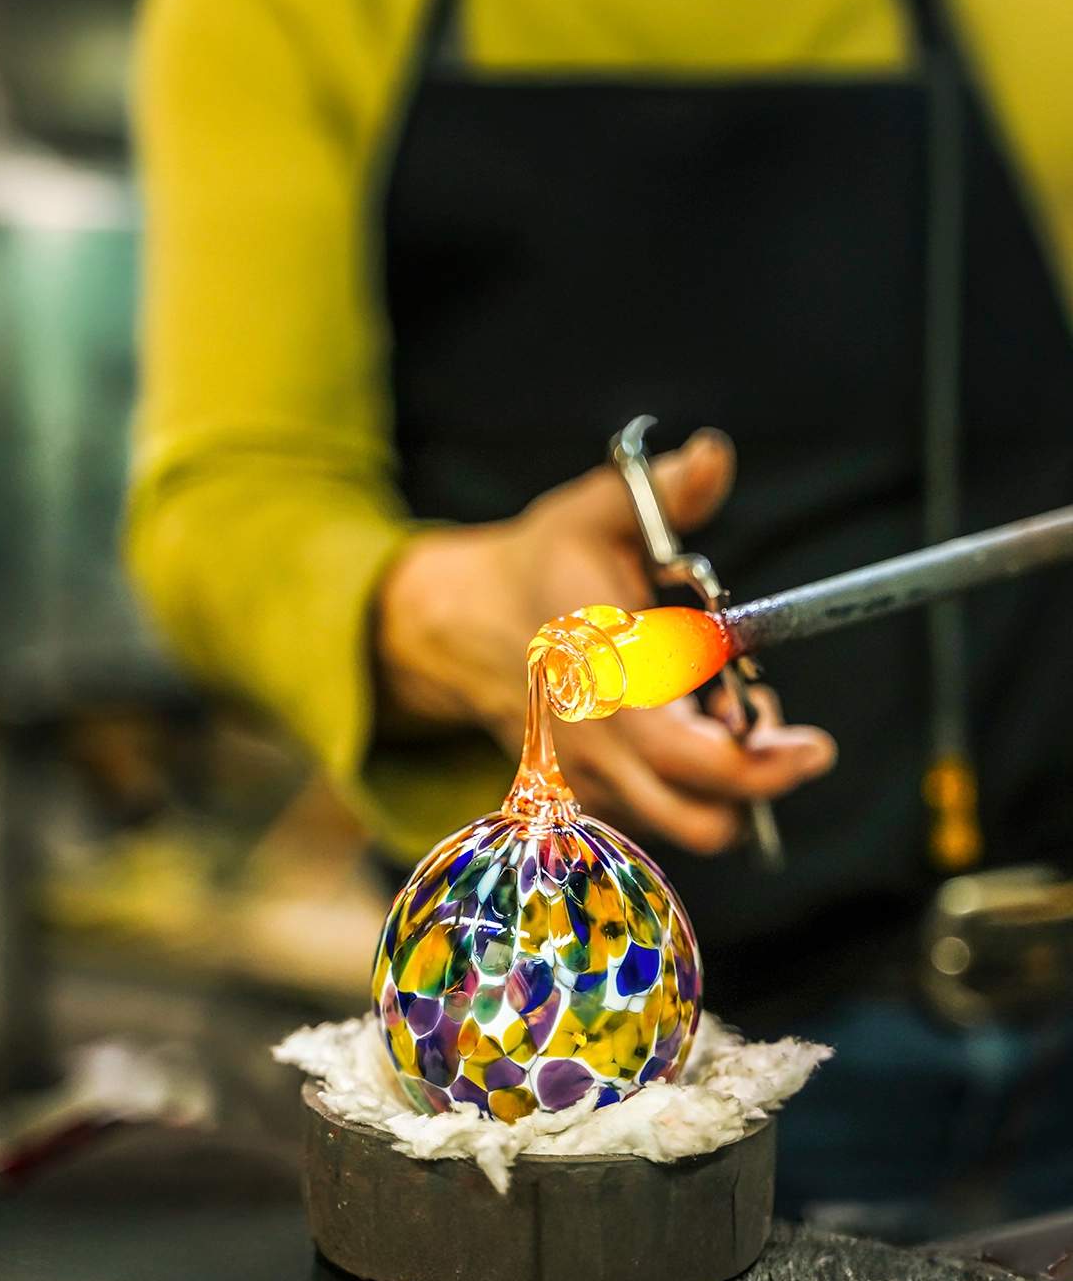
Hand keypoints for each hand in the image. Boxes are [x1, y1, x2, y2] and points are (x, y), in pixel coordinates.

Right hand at [375, 430, 835, 853]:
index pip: (689, 753)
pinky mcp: (591, 794)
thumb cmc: (544, 567)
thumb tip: (713, 456)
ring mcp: (593, 779)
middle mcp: (599, 744)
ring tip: (728, 723)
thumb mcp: (595, 515)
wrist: (464, 625)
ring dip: (727, 789)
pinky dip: (691, 791)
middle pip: (702, 815)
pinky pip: (660, 817)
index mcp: (608, 678)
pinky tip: (690, 730)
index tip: (815, 747)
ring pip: (687, 824)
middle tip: (779, 731)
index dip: (760, 764)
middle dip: (760, 781)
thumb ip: (660, 492)